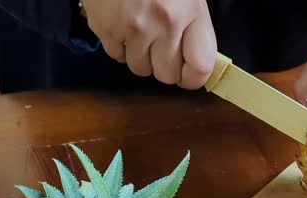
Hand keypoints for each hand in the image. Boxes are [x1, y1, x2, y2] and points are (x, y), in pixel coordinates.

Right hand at [81, 0, 215, 88]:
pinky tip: (124, 26)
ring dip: (142, 57)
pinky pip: (117, 56)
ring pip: (141, 69)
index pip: (201, 67)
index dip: (194, 78)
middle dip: (166, 67)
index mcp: (190, 10)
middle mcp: (164, 23)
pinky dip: (121, 47)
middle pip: (168, 75)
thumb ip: (194, 24)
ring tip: (142, 33)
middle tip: (163, 50)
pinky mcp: (106, 28)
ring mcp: (133, 28)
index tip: (189, 74)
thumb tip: (196, 61)